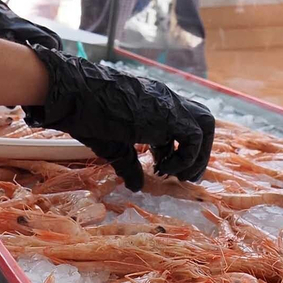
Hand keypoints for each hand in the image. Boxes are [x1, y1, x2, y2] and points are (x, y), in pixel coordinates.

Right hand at [23, 46, 213, 190]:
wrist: (76, 95)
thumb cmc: (88, 116)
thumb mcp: (113, 145)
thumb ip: (129, 164)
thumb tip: (136, 186)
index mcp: (153, 105)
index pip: (180, 126)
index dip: (176, 150)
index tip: (161, 167)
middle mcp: (166, 101)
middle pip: (202, 121)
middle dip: (199, 152)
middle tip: (183, 176)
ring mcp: (169, 104)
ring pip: (206, 125)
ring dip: (198, 154)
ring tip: (179, 175)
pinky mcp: (169, 114)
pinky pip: (194, 137)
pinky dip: (186, 157)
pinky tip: (164, 168)